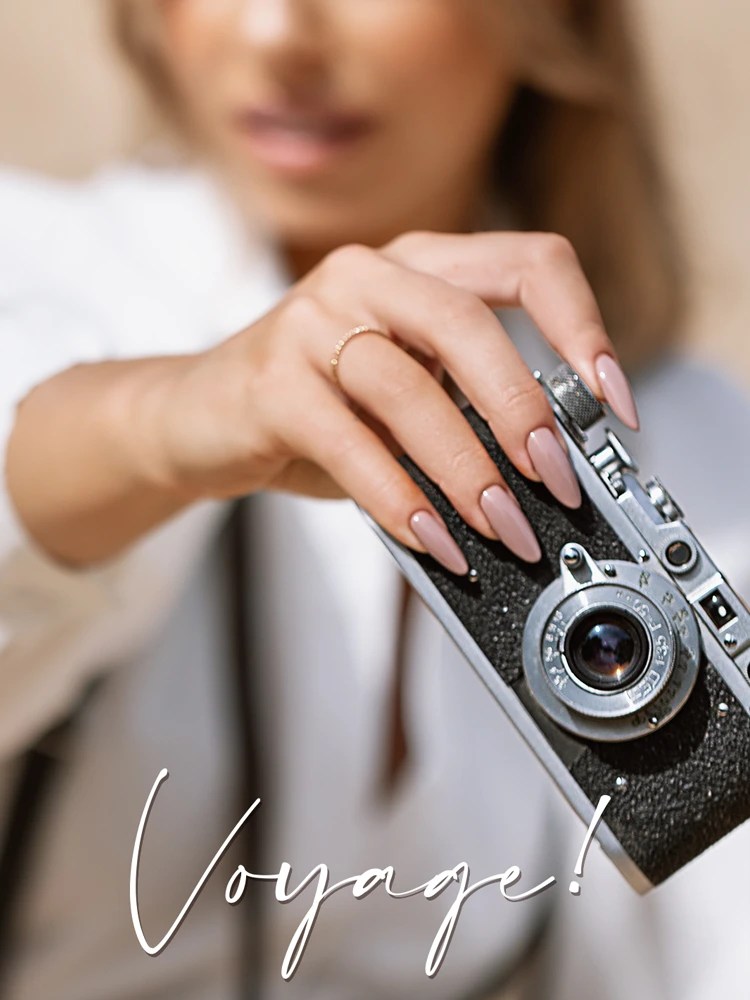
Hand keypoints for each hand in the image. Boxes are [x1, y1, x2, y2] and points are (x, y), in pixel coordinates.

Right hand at [146, 232, 637, 574]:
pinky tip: (432, 540)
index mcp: (418, 266)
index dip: (585, 330)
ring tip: (501, 529)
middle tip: (556, 483)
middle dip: (524, 411)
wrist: (198, 416)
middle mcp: (367, 276)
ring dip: (468, 472)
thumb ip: (466, 413)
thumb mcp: (405, 397)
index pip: (528, 263)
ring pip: (410, 388)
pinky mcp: (271, 381)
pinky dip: (400, 498)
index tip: (613, 406)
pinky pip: (350, 442)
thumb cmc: (316, 408)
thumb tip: (550, 477)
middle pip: (468, 324)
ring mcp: (311, 320)